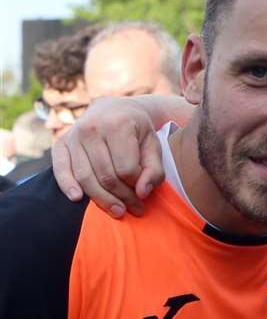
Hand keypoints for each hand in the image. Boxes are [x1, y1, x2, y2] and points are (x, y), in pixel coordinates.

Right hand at [50, 96, 166, 215]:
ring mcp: (74, 135)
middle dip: (121, 197)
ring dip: (101, 199)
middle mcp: (92, 128)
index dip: (136, 185)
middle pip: (105, 175)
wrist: (113, 108)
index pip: (126, 168)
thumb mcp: (153, 145)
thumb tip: (142, 193)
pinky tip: (77, 198)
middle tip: (134, 209)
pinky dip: (67, 184)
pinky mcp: (61, 143)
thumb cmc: (137, 130)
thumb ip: (154, 169)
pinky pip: (61, 168)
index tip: (143, 192)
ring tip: (118, 211)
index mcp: (118, 125)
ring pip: (85, 176)